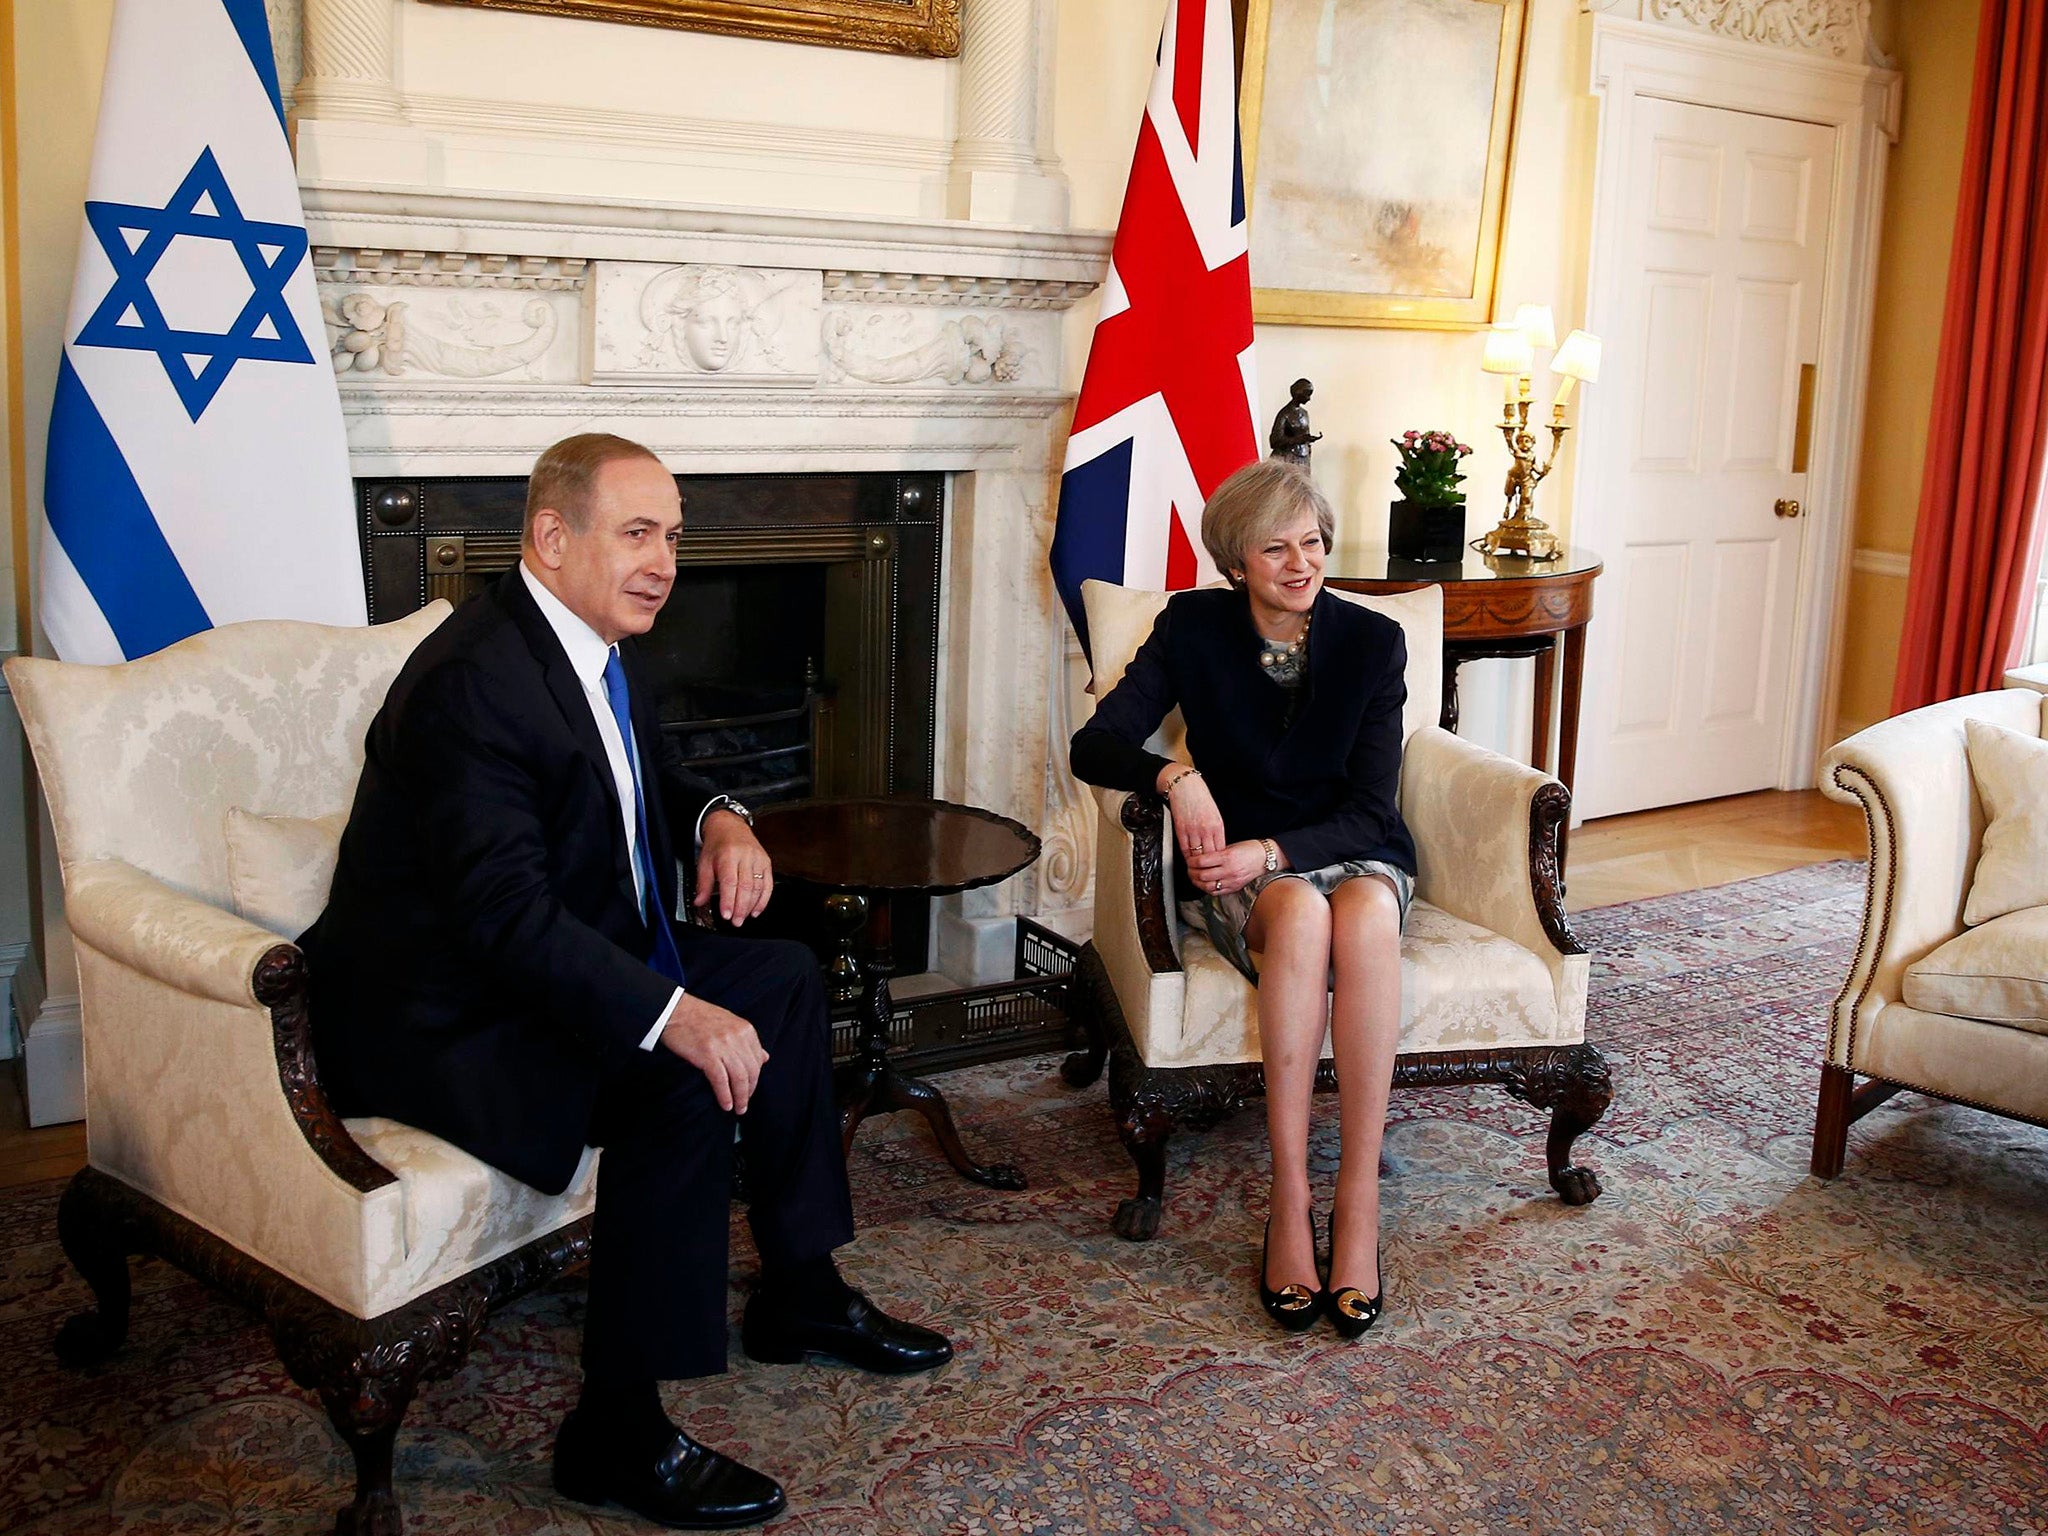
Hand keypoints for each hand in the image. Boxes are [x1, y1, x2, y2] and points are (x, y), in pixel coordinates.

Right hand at [660, 992, 769, 1113]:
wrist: (674, 1010)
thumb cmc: (699, 1018)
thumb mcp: (730, 1023)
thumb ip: (747, 1041)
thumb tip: (765, 1057)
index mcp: (745, 1029)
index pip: (757, 1060)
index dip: (755, 1078)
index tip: (750, 1089)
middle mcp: (737, 1036)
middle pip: (751, 1071)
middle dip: (749, 1091)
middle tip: (744, 1104)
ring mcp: (723, 1045)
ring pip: (739, 1078)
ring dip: (740, 1097)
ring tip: (738, 1108)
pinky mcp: (707, 1054)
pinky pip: (721, 1080)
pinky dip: (725, 1095)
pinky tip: (726, 1104)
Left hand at [694, 807, 773, 924]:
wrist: (730, 826)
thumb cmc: (717, 844)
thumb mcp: (704, 861)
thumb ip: (702, 883)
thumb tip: (699, 902)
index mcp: (728, 855)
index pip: (730, 882)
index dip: (729, 900)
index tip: (726, 914)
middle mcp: (745, 856)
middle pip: (745, 887)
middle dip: (741, 908)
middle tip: (735, 922)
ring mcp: (758, 859)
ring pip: (758, 887)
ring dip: (751, 906)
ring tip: (743, 918)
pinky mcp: (766, 863)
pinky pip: (768, 884)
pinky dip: (763, 900)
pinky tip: (756, 910)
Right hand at [1158, 766, 1226, 865]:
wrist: (1185, 786)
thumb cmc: (1200, 798)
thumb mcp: (1214, 813)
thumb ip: (1216, 829)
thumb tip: (1217, 845)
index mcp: (1217, 825)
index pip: (1220, 850)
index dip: (1219, 861)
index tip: (1219, 866)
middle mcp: (1206, 829)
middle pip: (1209, 854)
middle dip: (1210, 865)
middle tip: (1209, 873)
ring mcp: (1193, 830)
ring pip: (1196, 854)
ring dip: (1197, 864)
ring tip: (1198, 870)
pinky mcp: (1181, 829)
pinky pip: (1184, 848)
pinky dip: (1187, 856)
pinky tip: (1189, 861)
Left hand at [1186, 840, 1268, 896]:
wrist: (1265, 858)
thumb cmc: (1249, 849)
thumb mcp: (1231, 846)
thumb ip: (1216, 853)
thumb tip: (1200, 858)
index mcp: (1227, 857)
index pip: (1202, 861)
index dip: (1191, 861)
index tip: (1189, 860)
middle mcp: (1229, 870)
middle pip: (1202, 875)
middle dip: (1191, 872)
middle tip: (1189, 869)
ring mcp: (1232, 881)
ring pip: (1207, 886)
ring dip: (1197, 883)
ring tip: (1194, 877)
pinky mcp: (1234, 887)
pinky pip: (1216, 892)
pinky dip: (1207, 889)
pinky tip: (1204, 884)